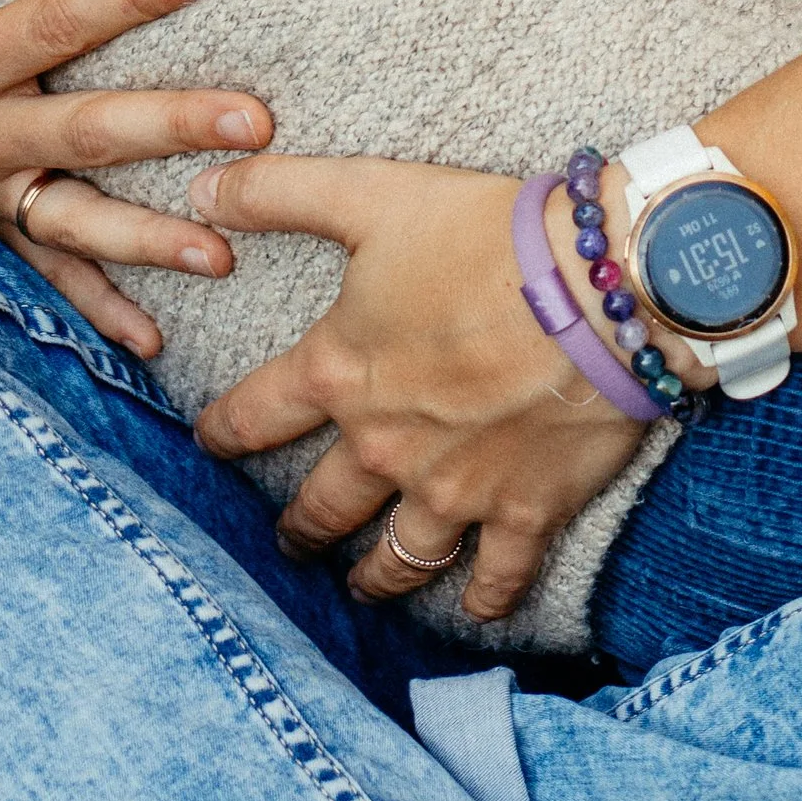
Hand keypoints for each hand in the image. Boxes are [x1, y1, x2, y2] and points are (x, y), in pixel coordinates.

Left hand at [190, 157, 641, 620]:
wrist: (601, 287)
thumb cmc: (484, 236)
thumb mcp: (370, 195)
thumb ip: (279, 193)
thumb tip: (200, 189)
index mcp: (340, 374)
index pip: (253, 416)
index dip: (221, 433)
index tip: (209, 448)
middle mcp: (385, 448)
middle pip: (320, 508)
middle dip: (298, 527)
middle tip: (288, 541)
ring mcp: (454, 492)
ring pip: (396, 560)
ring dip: (374, 577)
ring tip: (362, 585)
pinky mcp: (523, 513)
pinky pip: (496, 580)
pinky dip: (483, 602)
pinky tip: (474, 611)